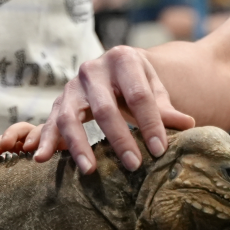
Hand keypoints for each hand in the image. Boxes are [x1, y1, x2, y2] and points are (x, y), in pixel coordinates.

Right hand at [0, 46, 194, 173]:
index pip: (139, 95)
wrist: (113, 69)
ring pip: (72, 117)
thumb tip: (188, 125)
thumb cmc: (138, 84)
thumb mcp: (154, 89)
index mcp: (122, 59)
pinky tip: (41, 159)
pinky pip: (50, 123)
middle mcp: (93, 69)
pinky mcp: (58, 102)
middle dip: (120, 138)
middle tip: (134, 165)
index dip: (150, 124)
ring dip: (80, 145)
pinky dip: (46, 141)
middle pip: (106, 108)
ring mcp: (72, 86)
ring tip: (90, 170)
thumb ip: (167, 109)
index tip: (160, 150)